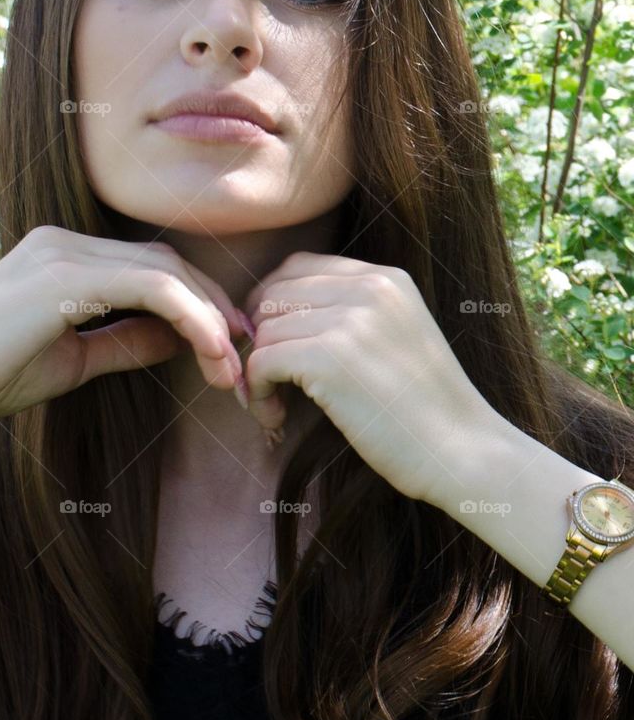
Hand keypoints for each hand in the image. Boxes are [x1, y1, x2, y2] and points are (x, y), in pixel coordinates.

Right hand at [0, 227, 248, 432]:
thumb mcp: (73, 361)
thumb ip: (126, 342)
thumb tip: (180, 340)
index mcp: (66, 256)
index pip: (151, 268)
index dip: (198, 304)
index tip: (228, 348)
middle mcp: (66, 242)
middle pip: (167, 263)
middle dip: (214, 308)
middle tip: (244, 357)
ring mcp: (64, 253)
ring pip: (164, 272)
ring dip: (209, 318)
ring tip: (232, 365)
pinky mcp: (65, 275)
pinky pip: (150, 288)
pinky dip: (189, 317)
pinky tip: (210, 351)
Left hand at [241, 252, 496, 505]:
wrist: (464, 452)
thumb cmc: (426, 410)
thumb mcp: (398, 336)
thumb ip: (351, 314)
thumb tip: (270, 317)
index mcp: (386, 279)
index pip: (298, 267)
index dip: (271, 304)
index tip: (272, 344)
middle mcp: (368, 288)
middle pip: (274, 295)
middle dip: (258, 337)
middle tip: (268, 379)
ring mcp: (350, 320)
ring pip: (265, 331)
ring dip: (256, 372)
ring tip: (275, 405)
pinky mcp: (330, 358)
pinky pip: (262, 362)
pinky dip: (258, 392)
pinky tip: (275, 416)